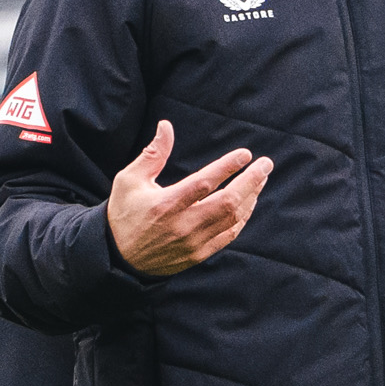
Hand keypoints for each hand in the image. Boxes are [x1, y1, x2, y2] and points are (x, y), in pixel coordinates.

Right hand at [107, 120, 267, 277]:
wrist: (118, 259)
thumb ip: (152, 154)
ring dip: (251, 197)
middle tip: (266, 164)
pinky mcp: (199, 254)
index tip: (245, 154)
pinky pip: (229, 235)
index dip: (228, 167)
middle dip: (251, 181)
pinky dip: (243, 218)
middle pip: (228, 202)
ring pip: (233, 219)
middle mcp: (183, 225)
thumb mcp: (129, 180)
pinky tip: (249, 202)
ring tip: (260, 179)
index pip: (205, 182)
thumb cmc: (124, 214)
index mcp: (166, 204)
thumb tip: (166, 126)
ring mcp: (193, 243)